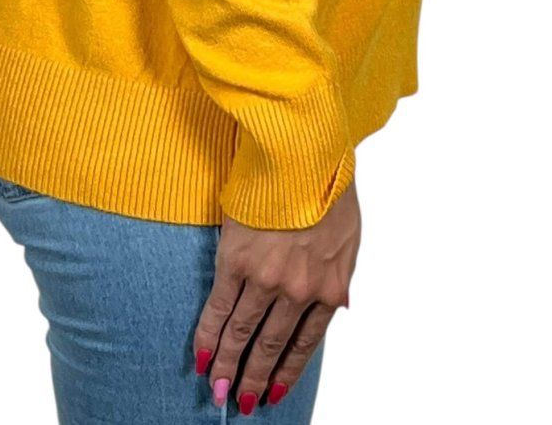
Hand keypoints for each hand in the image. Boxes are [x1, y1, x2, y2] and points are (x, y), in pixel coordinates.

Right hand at [193, 183, 360, 413]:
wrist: (305, 152)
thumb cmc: (329, 185)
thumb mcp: (348, 237)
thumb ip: (336, 275)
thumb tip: (335, 305)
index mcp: (328, 287)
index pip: (305, 343)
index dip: (287, 369)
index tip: (275, 391)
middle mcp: (298, 291)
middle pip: (271, 345)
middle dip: (255, 378)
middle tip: (241, 403)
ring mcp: (265, 278)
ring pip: (243, 333)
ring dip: (229, 366)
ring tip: (218, 390)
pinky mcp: (236, 260)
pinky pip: (220, 307)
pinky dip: (209, 335)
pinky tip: (202, 356)